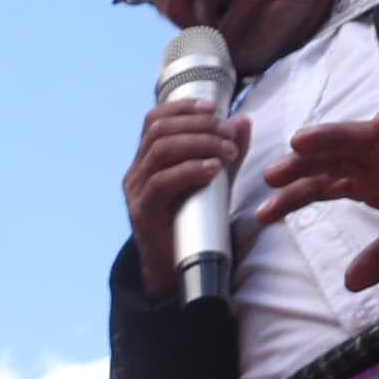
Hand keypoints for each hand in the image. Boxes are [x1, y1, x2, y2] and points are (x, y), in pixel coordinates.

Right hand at [125, 95, 249, 295]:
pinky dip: (190, 169)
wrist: (175, 271)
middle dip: (199, 125)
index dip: (183, 108)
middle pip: (159, 130)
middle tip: (228, 134)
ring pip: (161, 150)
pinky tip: (213, 169)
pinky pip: (162, 182)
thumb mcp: (215, 180)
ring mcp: (136, 193)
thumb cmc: (192, 223)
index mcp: (147, 161)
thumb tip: (241, 121)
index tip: (214, 108)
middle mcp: (136, 173)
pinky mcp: (143, 213)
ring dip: (199, 144)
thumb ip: (227, 151)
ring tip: (226, 152)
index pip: (154, 120)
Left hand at [257, 111, 378, 288]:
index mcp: (368, 179)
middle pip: (332, 158)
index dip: (292, 198)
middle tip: (272, 174)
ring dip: (334, 137)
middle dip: (302, 165)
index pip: (320, 186)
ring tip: (305, 140)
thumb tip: (350, 283)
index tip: (262, 215)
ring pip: (363, 138)